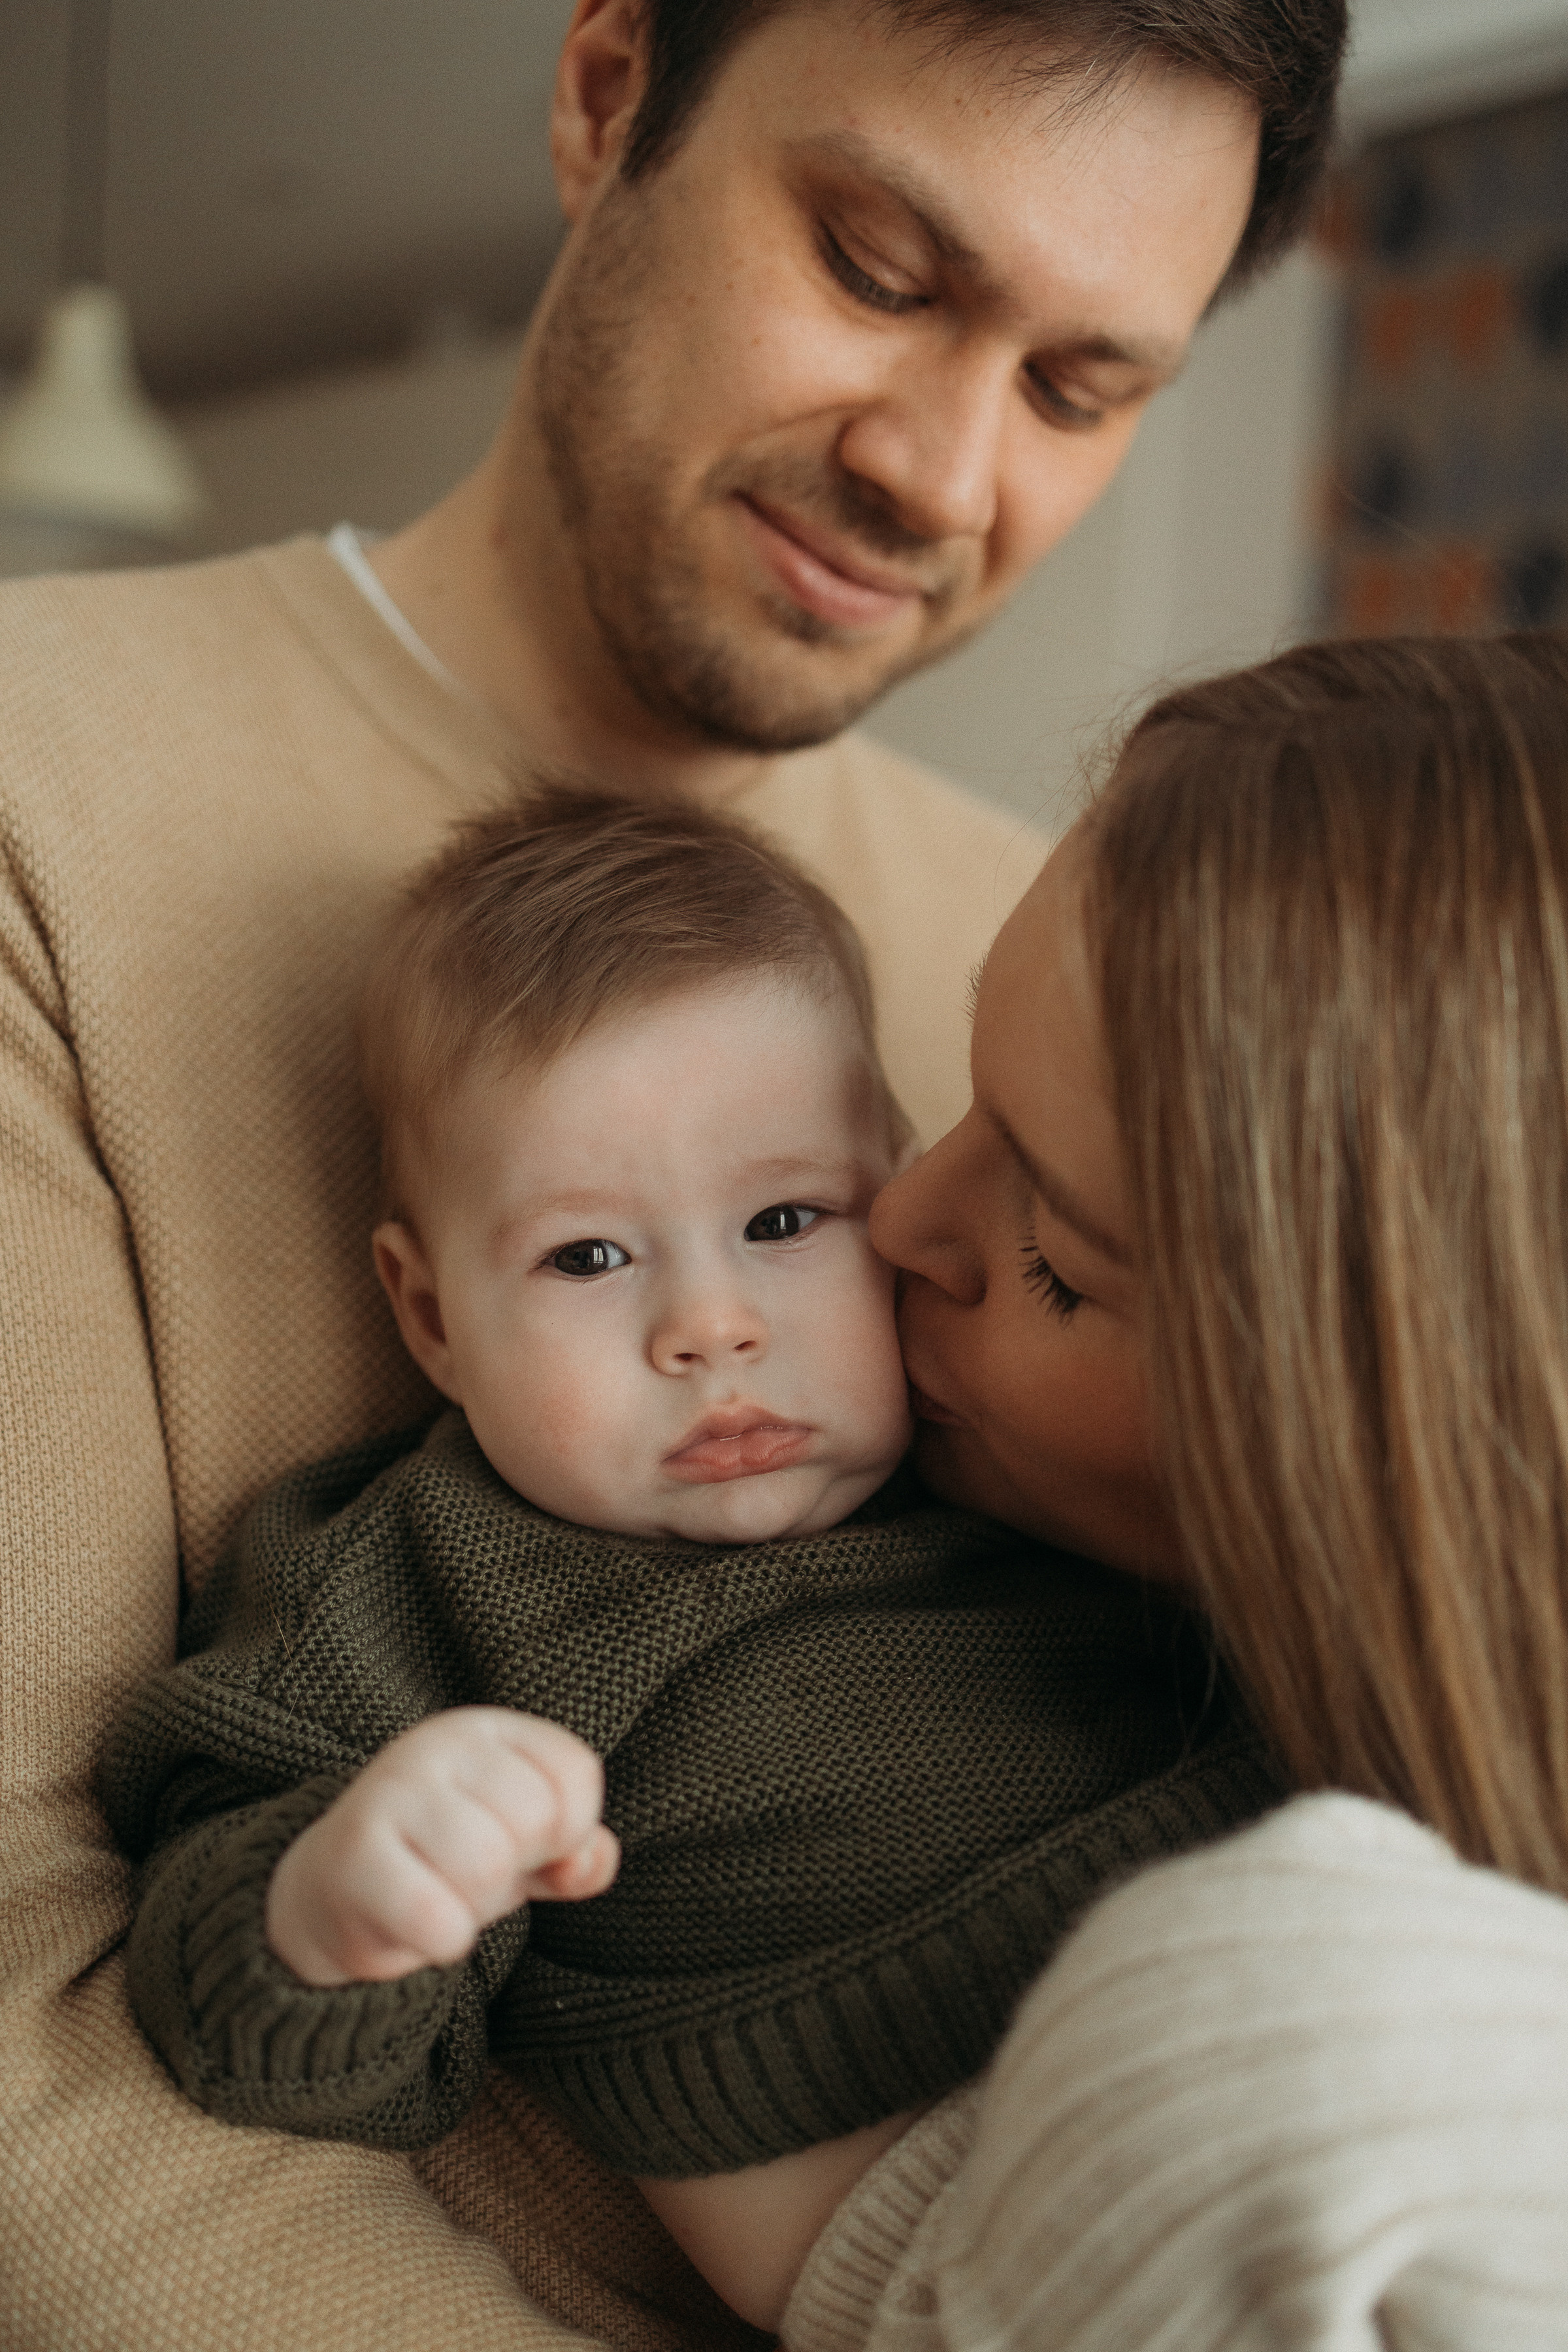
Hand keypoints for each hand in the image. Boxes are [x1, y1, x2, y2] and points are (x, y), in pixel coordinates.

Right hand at [264, 1707, 618, 1985]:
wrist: (333, 1894)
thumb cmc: (443, 1861)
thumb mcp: (522, 1847)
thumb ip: (576, 1852)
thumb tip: (590, 1862)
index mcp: (483, 1732)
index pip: (574, 1773)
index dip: (570, 1830)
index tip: (528, 1845)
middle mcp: (434, 1747)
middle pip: (534, 1819)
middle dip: (517, 1868)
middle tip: (472, 1875)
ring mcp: (389, 1795)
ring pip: (488, 1865)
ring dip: (476, 1905)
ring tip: (443, 1895)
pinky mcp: (353, 1857)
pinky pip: (438, 1917)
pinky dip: (445, 1939)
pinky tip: (423, 1928)